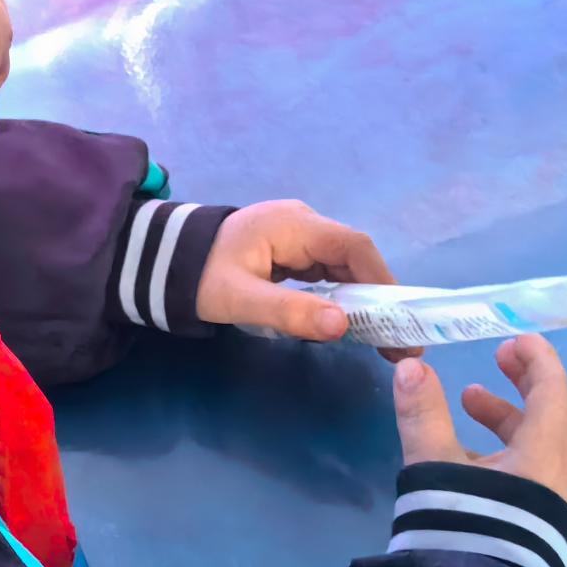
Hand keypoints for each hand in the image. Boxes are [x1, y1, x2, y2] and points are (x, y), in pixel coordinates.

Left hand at [195, 201, 416, 357]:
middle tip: (400, 342)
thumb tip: (342, 325)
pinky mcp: (291, 251)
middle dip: (379, 297)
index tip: (399, 318)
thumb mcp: (241, 299)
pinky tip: (350, 323)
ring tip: (383, 341)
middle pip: (354, 257)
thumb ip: (290, 311)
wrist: (166, 260)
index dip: (382, 280)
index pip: (353, 246)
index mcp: (294, 225)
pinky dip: (341, 296)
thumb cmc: (201, 276)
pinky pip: (327, 272)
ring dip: (364, 300)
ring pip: (343, 266)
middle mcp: (303, 224)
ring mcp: (298, 236)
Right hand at [392, 335, 566, 507]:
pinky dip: (508, 446)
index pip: (553, 392)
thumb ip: (423, 414)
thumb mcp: (434, 465)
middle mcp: (557, 476)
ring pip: (542, 443)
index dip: (538, 359)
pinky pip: (532, 468)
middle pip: (555, 414)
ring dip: (511, 415)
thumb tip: (411, 366)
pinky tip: (470, 452)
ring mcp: (550, 503)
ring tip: (469, 400)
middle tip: (499, 358)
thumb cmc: (463, 524)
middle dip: (527, 380)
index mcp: (543, 455)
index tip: (516, 338)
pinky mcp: (537, 523)